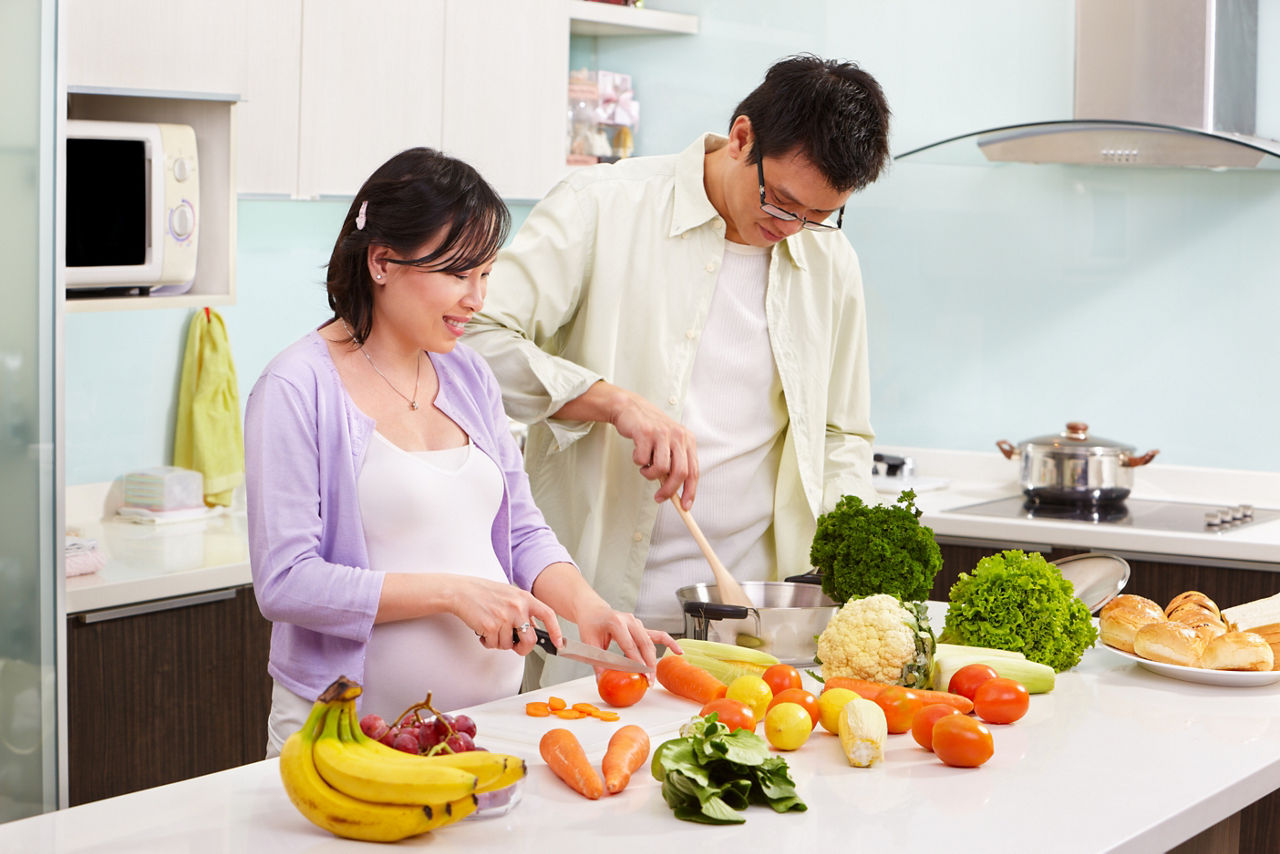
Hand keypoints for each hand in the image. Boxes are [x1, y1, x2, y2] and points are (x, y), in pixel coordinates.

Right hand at [444, 576, 563, 654]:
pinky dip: (488, 642)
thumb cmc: (483, 593)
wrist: (461, 591)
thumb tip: (533, 628)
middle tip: (515, 646)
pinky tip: (484, 631)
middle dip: (522, 648)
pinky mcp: (491, 626)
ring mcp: (505, 617)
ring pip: (509, 645)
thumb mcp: (510, 595)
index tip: (559, 642)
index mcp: (525, 598)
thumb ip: (523, 609)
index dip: (556, 631)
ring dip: (500, 642)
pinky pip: (494, 645)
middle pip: (530, 640)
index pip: (548, 615)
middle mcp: (517, 607)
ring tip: (492, 629)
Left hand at [573, 603, 681, 675]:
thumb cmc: (591, 625)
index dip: (636, 661)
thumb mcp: (589, 643)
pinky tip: (678, 651)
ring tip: (654, 676)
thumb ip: (597, 662)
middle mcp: (630, 621)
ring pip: (651, 643)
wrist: (593, 611)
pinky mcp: (642, 627)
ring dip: (654, 660)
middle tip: (649, 680)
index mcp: (616, 622)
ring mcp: (638, 623)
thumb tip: (602, 681)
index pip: (629, 645)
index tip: (641, 675)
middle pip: (644, 644)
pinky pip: (658, 635)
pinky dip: (669, 643)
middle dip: (648, 664)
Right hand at [611, 391, 698, 507]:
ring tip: (644, 467)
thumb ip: (674, 464)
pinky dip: (638, 461)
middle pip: (680, 473)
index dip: (690, 491)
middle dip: (669, 490)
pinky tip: (637, 452)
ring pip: (661, 468)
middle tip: (659, 498)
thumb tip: (676, 493)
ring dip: (649, 474)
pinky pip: (642, 460)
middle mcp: (678, 436)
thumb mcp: (668, 444)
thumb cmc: (649, 431)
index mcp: (687, 440)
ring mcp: (662, 434)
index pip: (694, 471)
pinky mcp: (646, 433)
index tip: (685, 506)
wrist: (630, 408)